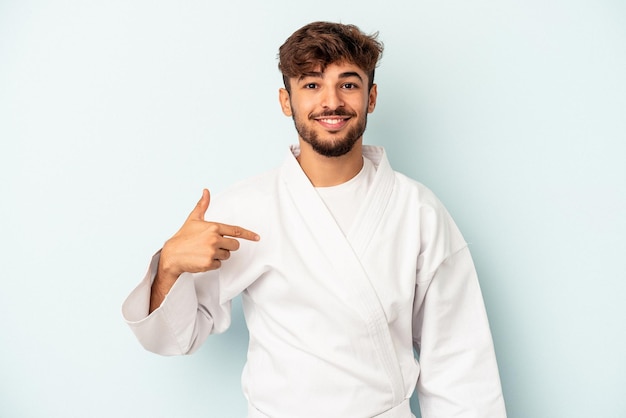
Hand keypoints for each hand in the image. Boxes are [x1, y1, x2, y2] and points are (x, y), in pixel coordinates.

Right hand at [150, 189, 259, 311]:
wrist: (172, 255)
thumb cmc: (183, 236)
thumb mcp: (193, 219)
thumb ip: (202, 205)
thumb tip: (206, 191)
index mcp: (213, 227)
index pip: (236, 231)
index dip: (248, 234)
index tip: (257, 237)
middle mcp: (214, 239)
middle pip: (234, 245)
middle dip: (227, 246)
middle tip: (214, 245)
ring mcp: (212, 251)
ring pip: (227, 255)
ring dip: (219, 255)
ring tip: (205, 252)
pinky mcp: (209, 263)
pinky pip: (220, 265)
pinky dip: (213, 264)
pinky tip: (202, 259)